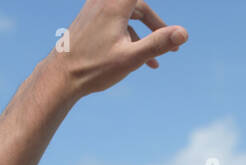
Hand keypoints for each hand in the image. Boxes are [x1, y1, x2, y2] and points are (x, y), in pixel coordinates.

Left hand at [53, 0, 186, 97]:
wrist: (61, 76)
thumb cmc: (95, 68)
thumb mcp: (131, 58)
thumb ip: (158, 43)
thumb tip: (184, 33)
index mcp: (114, 6)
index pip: (139, 0)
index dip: (151, 13)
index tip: (161, 24)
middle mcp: (103, 3)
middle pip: (138, 6)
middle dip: (156, 25)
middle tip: (173, 47)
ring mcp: (94, 12)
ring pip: (127, 15)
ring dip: (144, 34)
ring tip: (156, 59)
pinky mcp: (90, 22)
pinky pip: (116, 23)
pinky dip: (130, 36)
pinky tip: (137, 60)